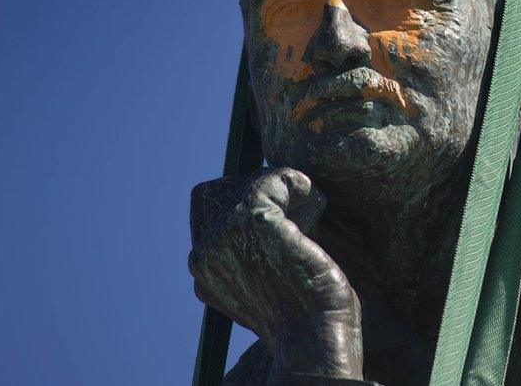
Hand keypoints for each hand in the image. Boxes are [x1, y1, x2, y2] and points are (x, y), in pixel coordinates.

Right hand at [188, 168, 362, 380]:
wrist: (316, 340)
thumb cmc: (305, 314)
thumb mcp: (268, 278)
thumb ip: (255, 250)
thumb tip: (275, 209)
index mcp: (204, 270)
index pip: (206, 210)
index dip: (246, 204)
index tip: (286, 221)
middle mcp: (205, 254)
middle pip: (220, 190)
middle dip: (259, 191)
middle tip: (298, 212)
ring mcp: (224, 236)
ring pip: (249, 183)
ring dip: (285, 190)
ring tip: (311, 213)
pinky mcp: (253, 222)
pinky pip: (274, 179)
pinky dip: (299, 184)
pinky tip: (315, 202)